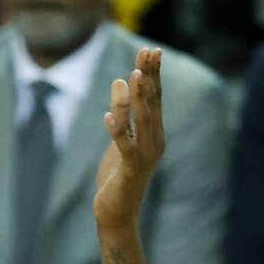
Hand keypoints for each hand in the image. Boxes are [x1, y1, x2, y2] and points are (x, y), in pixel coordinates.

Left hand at [93, 51, 163, 229]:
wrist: (118, 213)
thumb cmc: (118, 176)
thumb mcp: (119, 138)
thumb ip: (122, 111)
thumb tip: (118, 81)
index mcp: (154, 133)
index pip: (155, 98)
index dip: (153, 74)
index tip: (151, 50)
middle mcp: (154, 142)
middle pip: (152, 104)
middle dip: (149, 77)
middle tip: (147, 52)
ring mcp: (144, 156)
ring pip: (142, 122)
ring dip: (138, 98)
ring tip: (133, 75)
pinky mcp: (130, 170)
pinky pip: (124, 146)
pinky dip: (117, 131)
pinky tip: (108, 116)